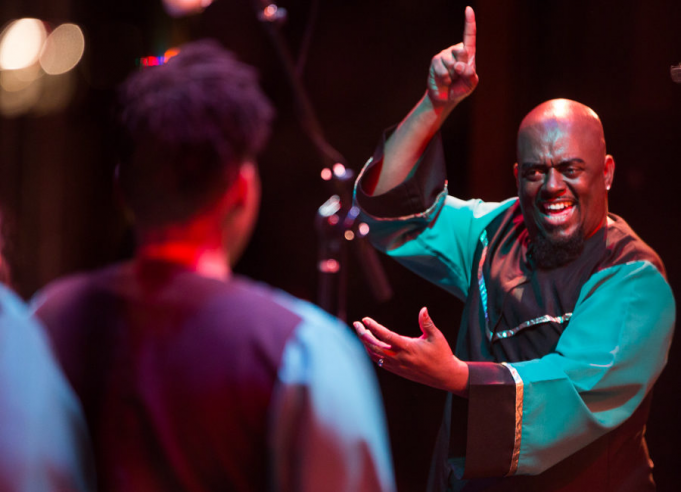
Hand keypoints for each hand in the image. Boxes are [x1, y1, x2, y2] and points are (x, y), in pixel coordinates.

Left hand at [353, 307, 468, 396]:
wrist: (444, 376)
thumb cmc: (441, 354)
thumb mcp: (436, 336)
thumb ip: (427, 323)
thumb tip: (423, 309)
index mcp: (408, 348)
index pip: (386, 336)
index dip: (374, 327)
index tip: (365, 319)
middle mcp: (400, 358)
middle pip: (374, 346)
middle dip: (363, 335)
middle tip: (357, 324)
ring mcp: (397, 366)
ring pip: (375, 355)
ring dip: (365, 344)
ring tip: (362, 332)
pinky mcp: (397, 371)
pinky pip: (379, 362)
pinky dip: (371, 353)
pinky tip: (369, 345)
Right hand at [427, 6, 478, 106]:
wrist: (445, 97)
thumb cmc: (460, 88)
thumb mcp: (470, 83)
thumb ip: (470, 74)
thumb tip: (458, 66)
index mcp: (468, 52)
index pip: (469, 35)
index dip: (469, 22)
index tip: (468, 10)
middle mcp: (455, 50)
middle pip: (462, 52)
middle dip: (462, 67)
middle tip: (459, 75)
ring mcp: (444, 55)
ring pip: (452, 63)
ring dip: (453, 76)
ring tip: (451, 79)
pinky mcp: (435, 61)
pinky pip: (443, 70)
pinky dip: (446, 78)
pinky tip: (445, 81)